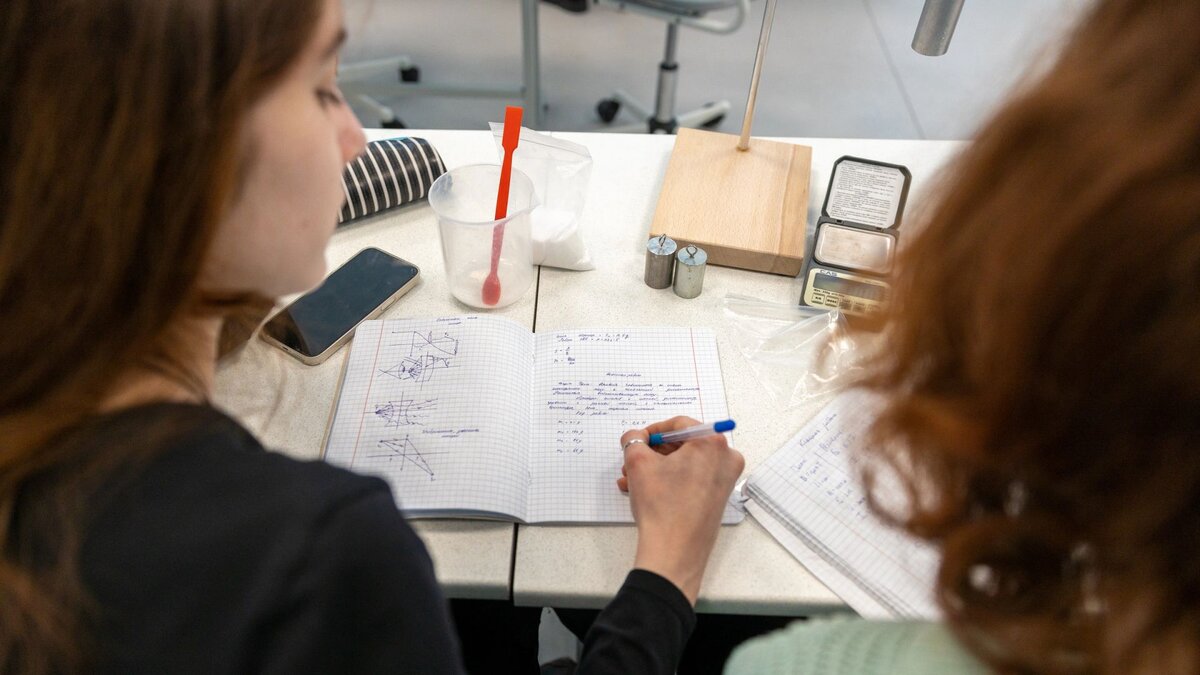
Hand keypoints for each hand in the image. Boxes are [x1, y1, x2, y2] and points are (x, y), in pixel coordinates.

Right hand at [618, 417, 744, 605]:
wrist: (674, 552)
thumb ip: (633, 441)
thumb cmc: (663, 506)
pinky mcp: (717, 499)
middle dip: (653, 453)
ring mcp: (724, 481)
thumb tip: (635, 438)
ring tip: (630, 480)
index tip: (637, 440)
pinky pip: (690, 480)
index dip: (653, 430)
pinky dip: (668, 481)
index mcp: (712, 443)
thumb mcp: (638, 463)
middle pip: (683, 444)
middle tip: (632, 460)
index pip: (679, 424)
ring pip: (684, 464)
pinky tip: (642, 490)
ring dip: (655, 468)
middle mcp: (725, 459)